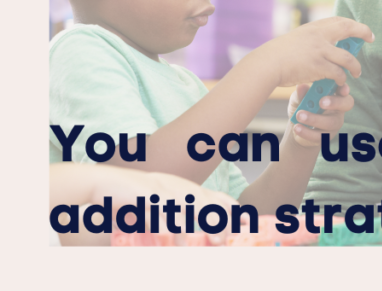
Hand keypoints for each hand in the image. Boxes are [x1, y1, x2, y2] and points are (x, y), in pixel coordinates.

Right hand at [97, 166, 241, 244]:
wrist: (97, 182)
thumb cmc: (125, 196)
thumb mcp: (152, 205)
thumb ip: (170, 216)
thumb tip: (185, 234)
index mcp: (177, 186)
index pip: (208, 194)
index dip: (226, 204)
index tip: (243, 216)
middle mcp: (172, 186)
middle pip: (205, 201)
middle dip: (223, 216)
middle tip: (237, 231)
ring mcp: (160, 190)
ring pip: (190, 208)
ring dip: (205, 225)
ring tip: (218, 240)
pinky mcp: (144, 196)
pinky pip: (164, 214)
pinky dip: (174, 228)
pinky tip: (183, 241)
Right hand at [249, 17, 373, 88]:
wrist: (267, 64)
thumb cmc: (278, 55)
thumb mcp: (297, 39)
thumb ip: (312, 40)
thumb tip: (326, 44)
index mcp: (313, 28)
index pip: (338, 20)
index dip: (353, 24)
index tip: (361, 29)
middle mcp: (318, 35)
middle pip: (347, 28)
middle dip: (362, 32)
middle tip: (370, 38)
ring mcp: (319, 51)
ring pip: (347, 57)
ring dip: (355, 66)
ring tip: (357, 72)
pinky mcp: (318, 66)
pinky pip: (338, 73)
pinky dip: (342, 78)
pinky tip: (342, 82)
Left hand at [287, 82, 355, 147]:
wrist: (296, 128)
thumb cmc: (301, 107)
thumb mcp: (298, 99)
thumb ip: (300, 94)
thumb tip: (300, 87)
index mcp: (333, 94)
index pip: (343, 88)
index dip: (344, 87)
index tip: (341, 89)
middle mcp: (338, 108)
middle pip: (347, 103)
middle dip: (335, 102)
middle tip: (321, 102)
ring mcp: (334, 123)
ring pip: (331, 122)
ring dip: (315, 119)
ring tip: (299, 116)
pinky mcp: (327, 136)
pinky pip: (321, 135)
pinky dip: (307, 132)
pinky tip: (297, 127)